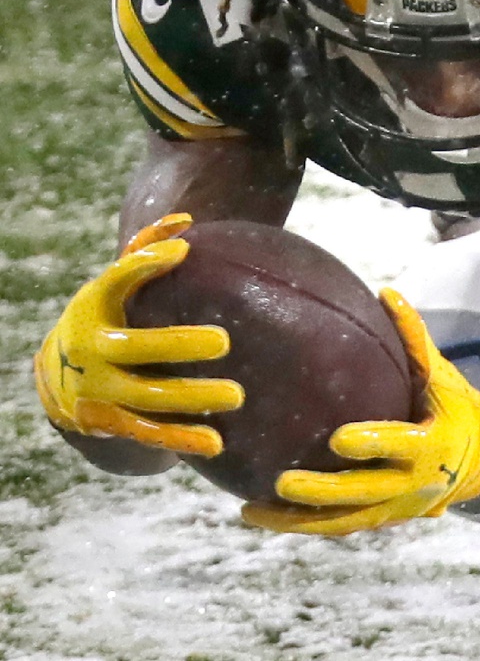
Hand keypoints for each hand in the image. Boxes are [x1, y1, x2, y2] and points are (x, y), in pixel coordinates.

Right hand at [34, 213, 242, 456]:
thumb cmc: (106, 313)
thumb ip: (146, 247)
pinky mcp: (111, 424)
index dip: (145, 264)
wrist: (59, 374)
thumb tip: (186, 222)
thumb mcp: (114, 280)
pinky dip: (180, 439)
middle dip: (176, 346)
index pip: (117, 280)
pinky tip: (216, 442)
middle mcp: (91, 352)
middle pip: (134, 349)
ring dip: (190, 399)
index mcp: (93, 308)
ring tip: (235, 396)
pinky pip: (148, 433)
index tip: (183, 252)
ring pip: (146, 398)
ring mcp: (99, 392)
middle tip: (225, 342)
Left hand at [241, 289, 479, 536]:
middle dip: (322, 491)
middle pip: (362, 492)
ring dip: (297, 521)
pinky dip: (304, 526)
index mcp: (432, 444)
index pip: (398, 444)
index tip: (337, 439)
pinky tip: (266, 517)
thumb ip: (413, 336)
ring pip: (343, 521)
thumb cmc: (455, 405)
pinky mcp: (382, 521)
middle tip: (282, 482)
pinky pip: (340, 527)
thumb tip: (385, 291)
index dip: (371, 442)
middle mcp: (413, 484)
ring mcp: (395, 509)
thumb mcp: (441, 373)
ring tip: (252, 511)